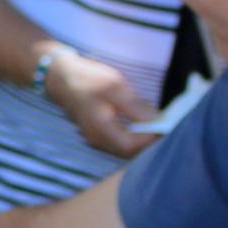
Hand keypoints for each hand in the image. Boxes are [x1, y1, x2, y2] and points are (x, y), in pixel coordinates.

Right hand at [38, 47, 156, 160]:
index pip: (133, 146)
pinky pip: (122, 141)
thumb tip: (159, 121)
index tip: (167, 124)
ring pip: (127, 148)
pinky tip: (143, 123)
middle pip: (131, 152)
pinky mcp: (99, 133)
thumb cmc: (87, 79)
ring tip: (157, 123)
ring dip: (144, 139)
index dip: (152, 138)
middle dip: (150, 141)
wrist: (60, 75)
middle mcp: (99, 140)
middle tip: (166, 125)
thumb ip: (136, 107)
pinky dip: (135, 135)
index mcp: (101, 130)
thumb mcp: (115, 87)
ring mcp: (98, 138)